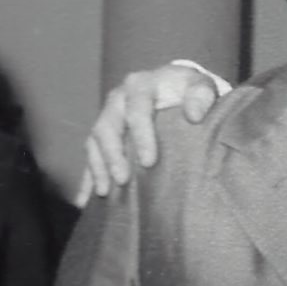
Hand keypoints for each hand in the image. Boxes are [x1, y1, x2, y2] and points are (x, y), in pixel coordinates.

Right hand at [81, 64, 221, 199]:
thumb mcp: (200, 85)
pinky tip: (85, 200)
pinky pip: (91, 156)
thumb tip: (194, 115)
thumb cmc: (188, 89)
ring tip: (105, 192)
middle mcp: (118, 100)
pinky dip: (88, 177)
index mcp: (139, 86)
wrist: (173, 85)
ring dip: (98, 167)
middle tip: (122, 180)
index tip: (149, 162)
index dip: (141, 136)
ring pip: (94, 142)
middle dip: (113, 155)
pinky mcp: (104, 134)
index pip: (137, 110)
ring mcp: (107, 117)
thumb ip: (201, 95)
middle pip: (107, 127)